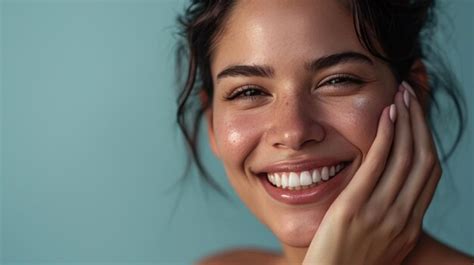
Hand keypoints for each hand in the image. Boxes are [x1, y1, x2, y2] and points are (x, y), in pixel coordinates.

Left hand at [303, 82, 441, 264]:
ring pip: (406, 158)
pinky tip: (386, 115)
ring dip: (406, 122)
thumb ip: (384, 217)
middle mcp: (402, 219)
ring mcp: (380, 214)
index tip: (418, 118)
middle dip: (420, 123)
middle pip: (423, 160)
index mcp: (408, 227)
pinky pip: (376, 165)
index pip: (429, 175)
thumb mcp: (377, 243)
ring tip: (401, 96)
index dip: (427, 140)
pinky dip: (386, 137)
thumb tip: (384, 192)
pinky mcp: (354, 209)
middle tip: (412, 96)